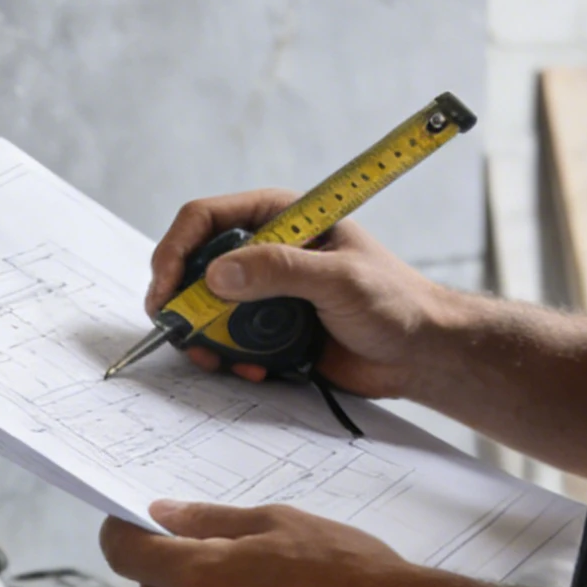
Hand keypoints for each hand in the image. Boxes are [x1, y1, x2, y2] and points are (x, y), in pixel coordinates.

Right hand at [146, 189, 458, 398]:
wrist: (421, 355)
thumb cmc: (396, 303)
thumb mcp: (339, 280)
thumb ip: (279, 270)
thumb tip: (216, 274)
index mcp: (281, 218)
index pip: (206, 218)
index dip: (176, 249)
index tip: (165, 287)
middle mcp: (265, 251)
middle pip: (195, 265)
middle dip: (182, 299)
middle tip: (180, 328)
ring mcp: (264, 292)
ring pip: (204, 307)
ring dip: (203, 335)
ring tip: (218, 357)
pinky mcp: (266, 329)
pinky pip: (225, 340)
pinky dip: (228, 358)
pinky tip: (254, 369)